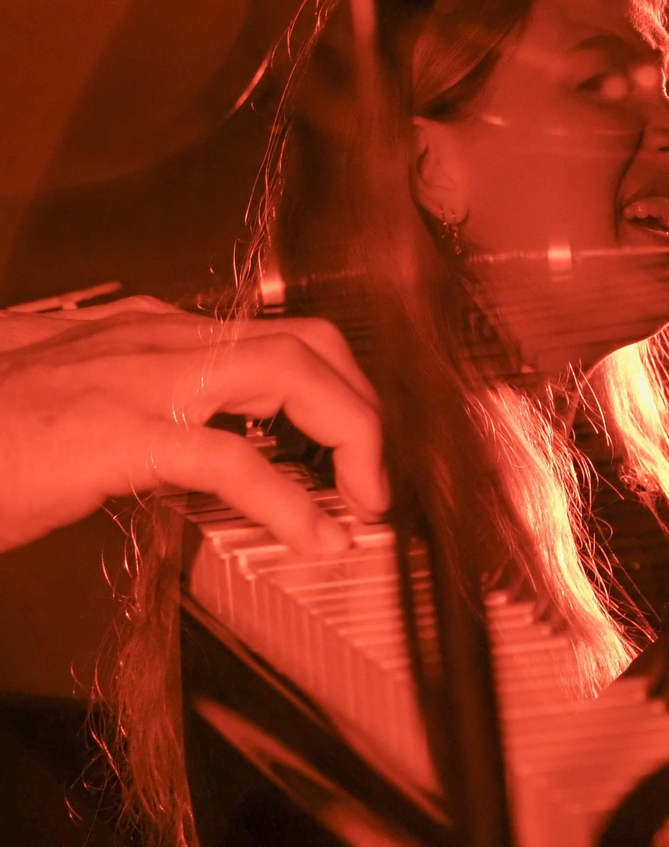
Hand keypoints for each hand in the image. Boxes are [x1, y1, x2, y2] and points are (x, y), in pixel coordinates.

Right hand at [0, 297, 386, 554]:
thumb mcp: (85, 416)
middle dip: (367, 405)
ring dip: (355, 436)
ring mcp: (140, 377)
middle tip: (380, 474)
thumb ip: (152, 420)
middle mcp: (158, 337)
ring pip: (294, 375)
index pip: (282, 334)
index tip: (361, 444)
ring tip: (369, 501)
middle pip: (311, 341)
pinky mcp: (118, 431)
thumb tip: (211, 454)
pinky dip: (292, 502)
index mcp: (152, 333)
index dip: (341, 386)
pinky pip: (234, 459)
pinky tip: (316, 539)